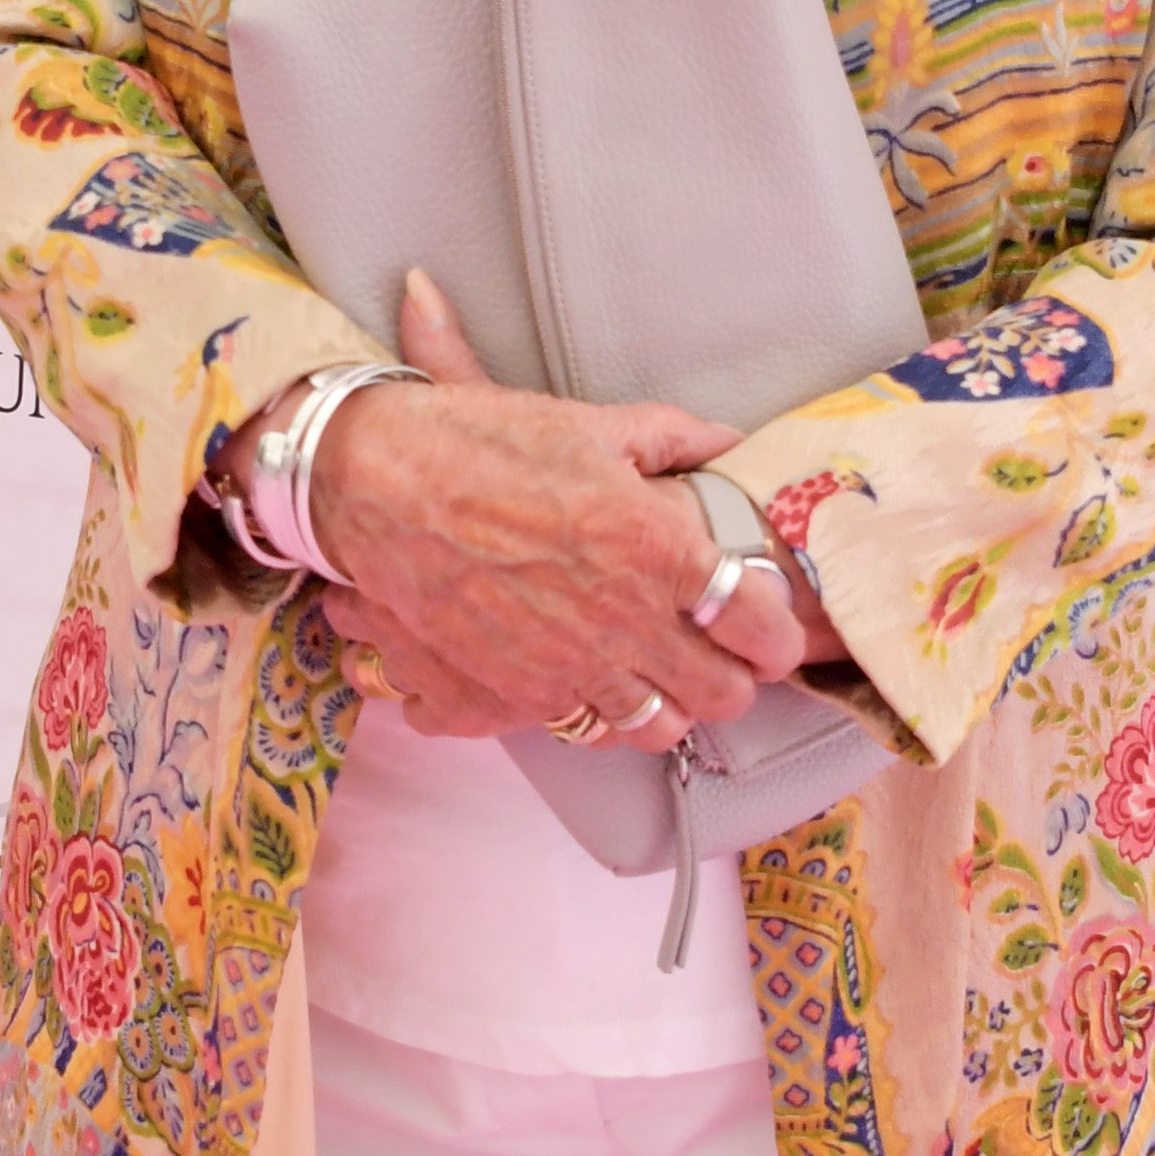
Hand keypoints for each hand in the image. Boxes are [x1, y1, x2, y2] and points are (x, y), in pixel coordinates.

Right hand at [235, 272, 780, 743]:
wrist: (375, 484)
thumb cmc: (480, 442)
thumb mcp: (588, 425)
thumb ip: (669, 440)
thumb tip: (723, 442)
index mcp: (658, 547)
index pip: (758, 623)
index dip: (779, 636)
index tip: (775, 633)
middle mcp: (625, 620)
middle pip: (723, 693)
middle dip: (736, 680)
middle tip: (728, 658)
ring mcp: (570, 666)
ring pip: (660, 727)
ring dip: (673, 706)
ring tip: (665, 677)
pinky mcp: (518, 693)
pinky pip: (588, 730)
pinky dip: (603, 715)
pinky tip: (598, 683)